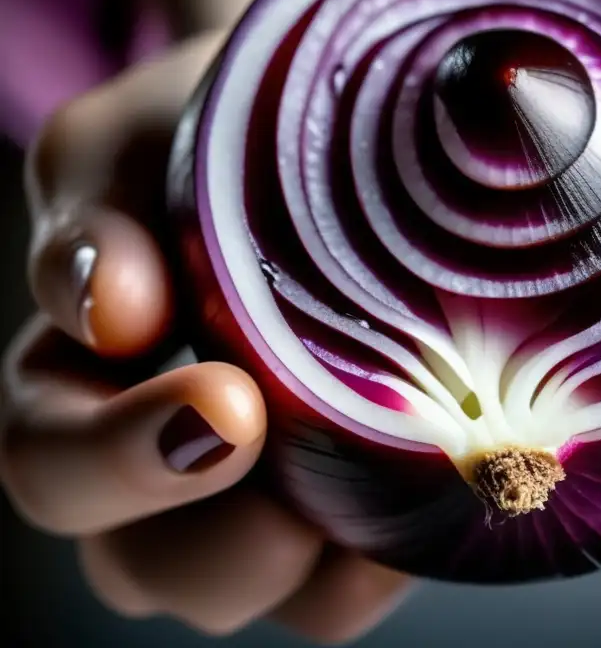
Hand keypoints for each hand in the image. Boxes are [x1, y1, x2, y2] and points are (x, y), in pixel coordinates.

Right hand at [0, 32, 409, 640]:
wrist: (347, 125)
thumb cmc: (225, 130)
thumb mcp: (143, 140)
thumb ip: (98, 212)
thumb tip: (105, 311)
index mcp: (83, 384)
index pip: (51, 465)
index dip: (120, 460)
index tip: (226, 400)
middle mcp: (160, 464)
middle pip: (144, 569)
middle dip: (213, 537)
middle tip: (302, 449)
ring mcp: (259, 496)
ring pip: (251, 594)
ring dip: (305, 556)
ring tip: (379, 460)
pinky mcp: (352, 511)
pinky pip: (348, 589)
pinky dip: (381, 559)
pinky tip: (431, 481)